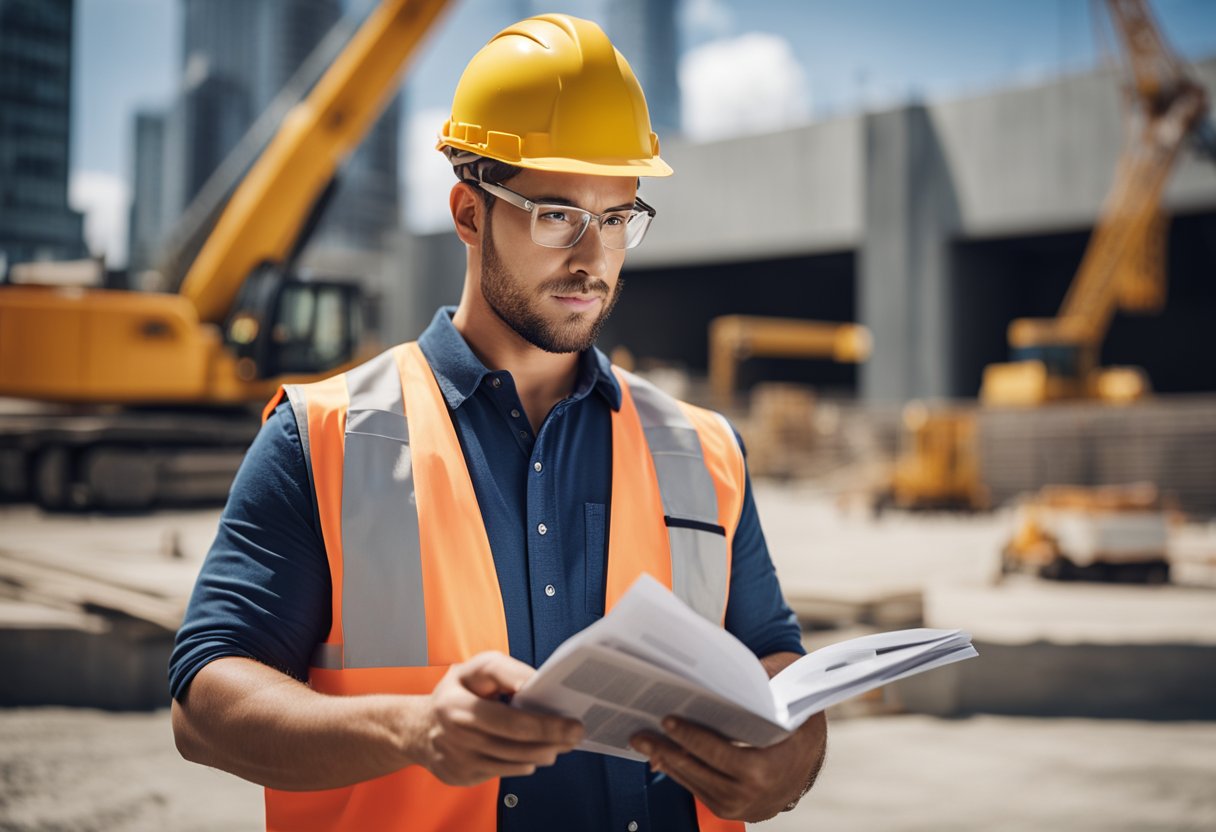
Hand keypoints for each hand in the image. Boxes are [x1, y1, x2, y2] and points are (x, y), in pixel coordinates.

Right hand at [415, 651, 584, 785]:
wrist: (418, 728)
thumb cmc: (456, 692)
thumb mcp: (475, 669)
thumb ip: (506, 672)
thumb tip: (537, 683)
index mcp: (458, 703)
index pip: (510, 719)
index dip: (543, 721)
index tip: (570, 719)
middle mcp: (456, 734)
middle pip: (516, 743)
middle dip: (552, 739)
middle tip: (576, 733)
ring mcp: (458, 759)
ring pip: (513, 761)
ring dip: (543, 753)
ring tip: (561, 744)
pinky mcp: (462, 776)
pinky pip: (503, 772)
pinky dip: (523, 763)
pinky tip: (534, 754)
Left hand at [630, 711, 825, 821]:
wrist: (806, 761)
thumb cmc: (792, 725)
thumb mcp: (780, 706)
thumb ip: (750, 696)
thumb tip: (711, 683)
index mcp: (763, 770)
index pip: (718, 753)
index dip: (690, 736)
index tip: (667, 720)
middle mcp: (749, 794)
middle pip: (697, 770)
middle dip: (665, 750)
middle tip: (640, 734)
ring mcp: (738, 806)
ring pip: (693, 782)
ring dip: (666, 762)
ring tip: (643, 742)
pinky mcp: (728, 810)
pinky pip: (697, 789)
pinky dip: (679, 771)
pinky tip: (662, 755)